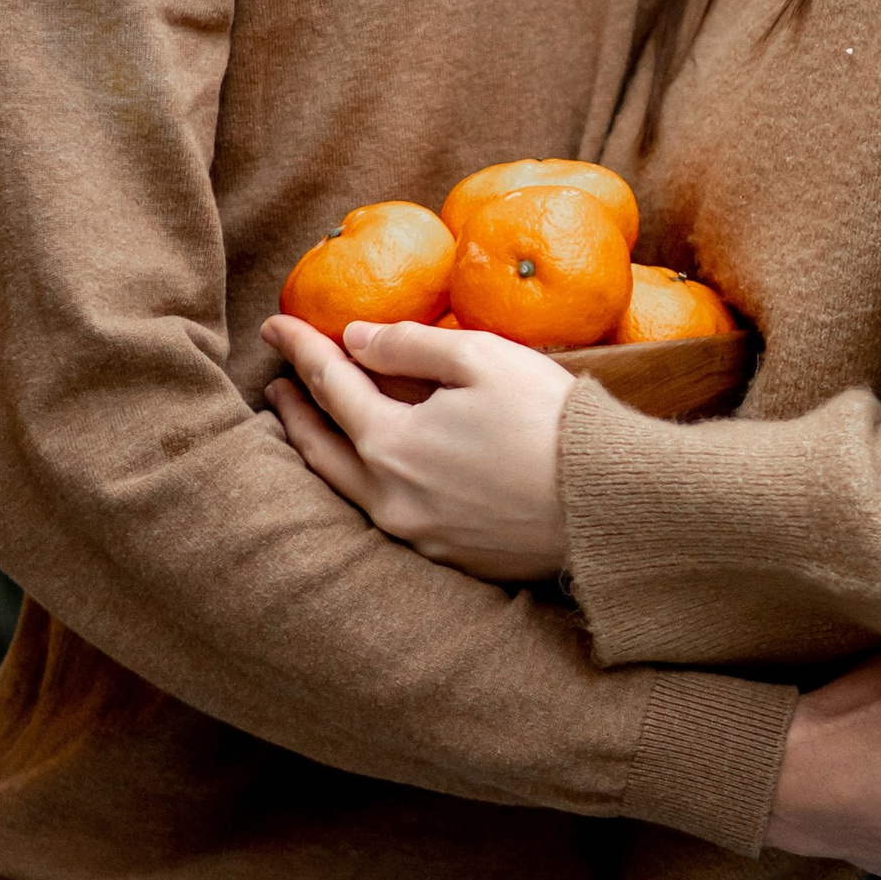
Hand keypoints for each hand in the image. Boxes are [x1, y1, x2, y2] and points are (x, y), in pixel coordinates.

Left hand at [260, 313, 570, 579]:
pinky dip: (354, 484)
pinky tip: (364, 473)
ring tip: (303, 426)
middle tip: (276, 381)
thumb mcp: (480, 360)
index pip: (329, 384)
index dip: (301, 348)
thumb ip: (407, 346)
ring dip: (316, 450)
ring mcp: (415, 534)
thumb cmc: (548, 421)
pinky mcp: (444, 557)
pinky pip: (378, 515)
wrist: (606, 506)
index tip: (275, 323)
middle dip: (293, 408)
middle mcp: (389, 498)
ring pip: (342, 489)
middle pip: (319, 447)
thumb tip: (354, 340)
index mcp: (391, 445)